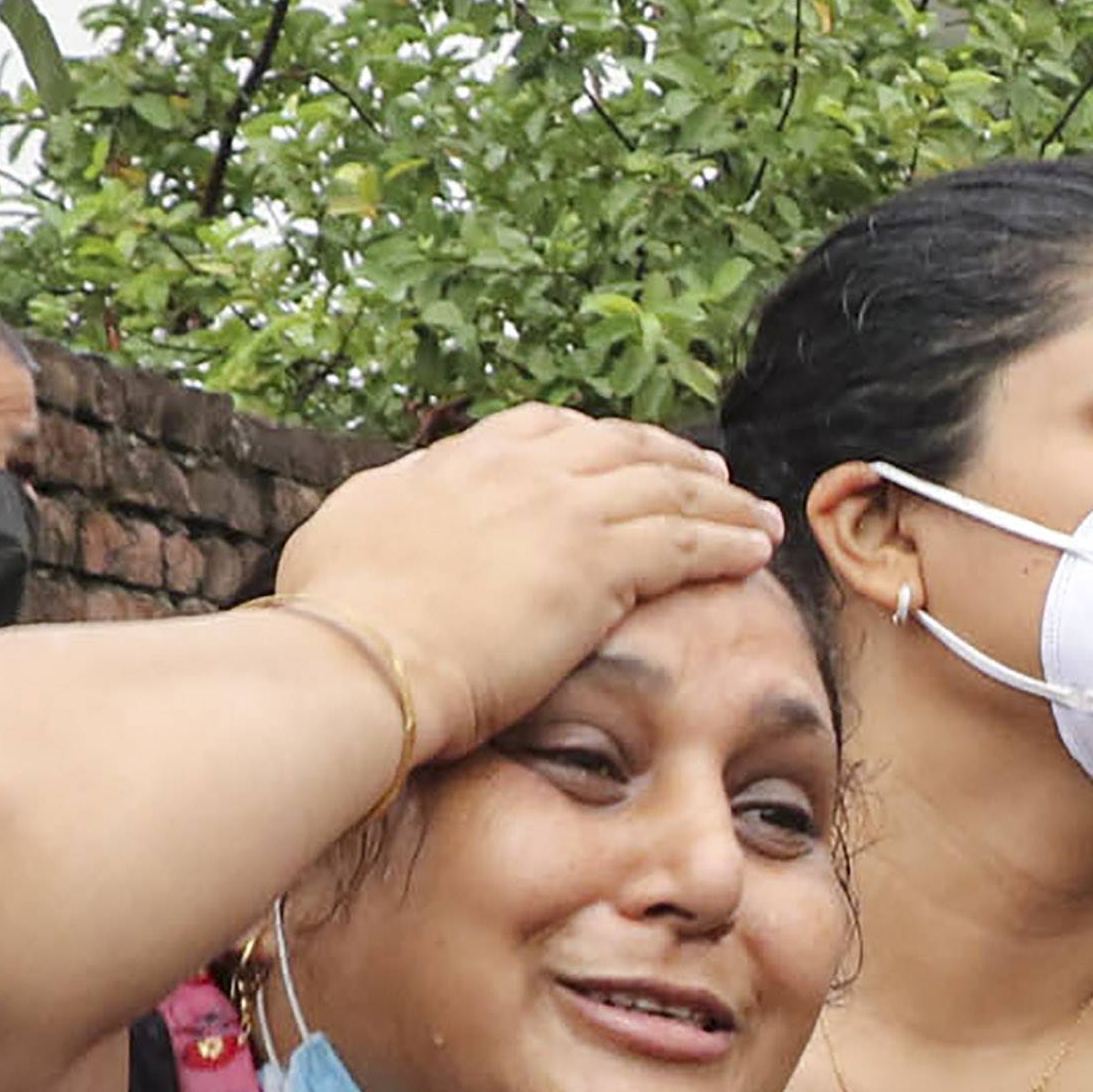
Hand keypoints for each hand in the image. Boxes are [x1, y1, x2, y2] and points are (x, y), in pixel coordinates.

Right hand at [274, 408, 779, 758]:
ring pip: (667, 489)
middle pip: (620, 447)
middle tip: (710, 470)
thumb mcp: (346, 534)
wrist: (363, 660)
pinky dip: (727, 541)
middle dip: (672, 456)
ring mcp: (562, 513)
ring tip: (755, 514)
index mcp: (457, 462)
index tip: (623, 452)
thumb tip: (401, 504)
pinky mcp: (597, 567)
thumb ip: (391, 508)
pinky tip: (756, 549)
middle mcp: (517, 473)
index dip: (595, 440)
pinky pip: (686, 543)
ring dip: (720, 498)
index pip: (544, 430)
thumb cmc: (336, 621)